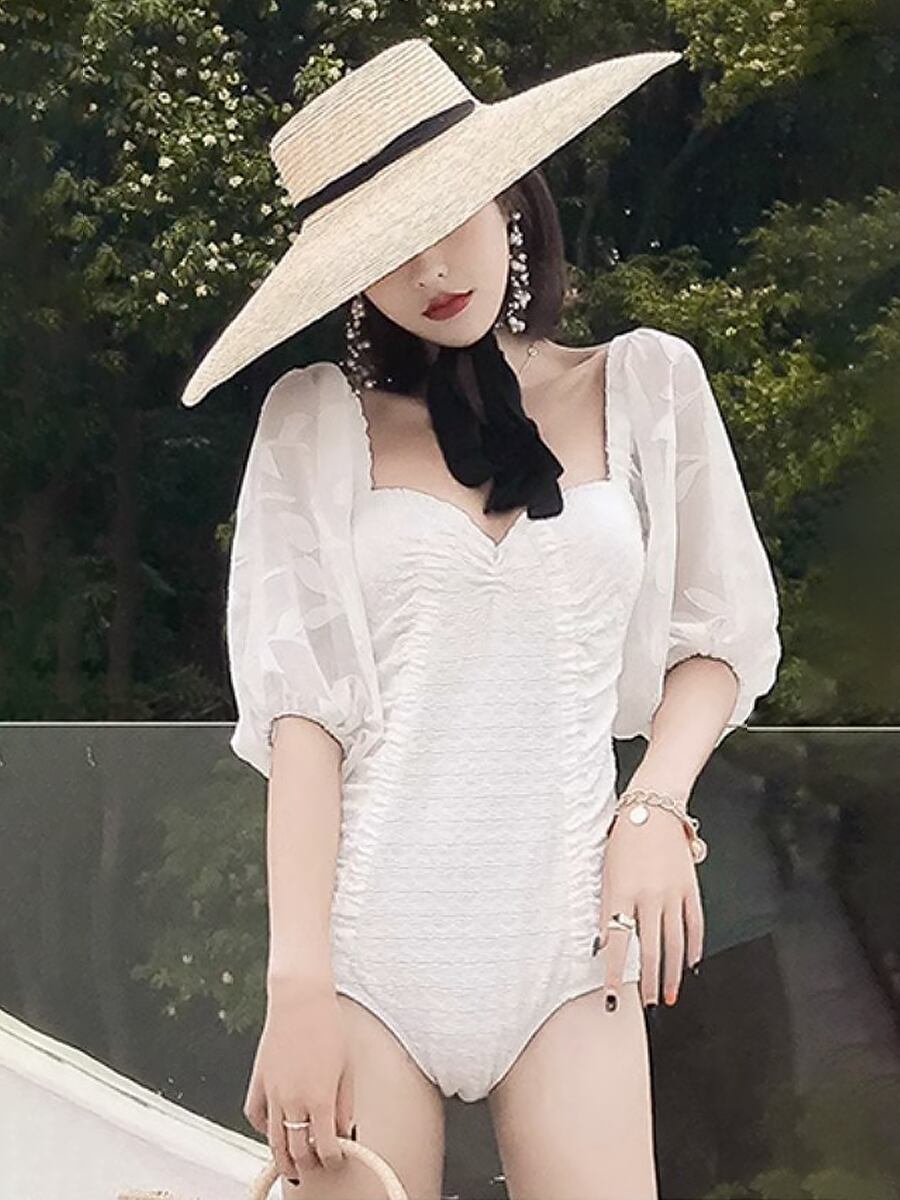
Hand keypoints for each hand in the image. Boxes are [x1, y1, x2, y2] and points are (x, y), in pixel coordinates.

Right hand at [242, 983, 354, 1181]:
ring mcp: (272, 1092)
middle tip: (316, 1164)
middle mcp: (294, 1100)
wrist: (301, 999)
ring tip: (292, 1165)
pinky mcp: (258, 1080)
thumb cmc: (327, 1026)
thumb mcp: (346, 1068)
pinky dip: (263, 1128)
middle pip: (297, 1151)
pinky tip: (273, 1129)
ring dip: (283, 1158)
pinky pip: (255, 1115)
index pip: (325, 1147)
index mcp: (320, 1098)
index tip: (338, 1158)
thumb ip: (345, 1105)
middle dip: (309, 1164)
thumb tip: (345, 1130)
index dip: (333, 1159)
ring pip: (273, 1140)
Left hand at [594, 805, 703, 1006]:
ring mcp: (672, 893)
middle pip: (650, 950)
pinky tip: (691, 964)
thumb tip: (605, 942)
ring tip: (669, 995)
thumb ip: (607, 908)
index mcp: (622, 892)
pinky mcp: (690, 888)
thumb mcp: (605, 871)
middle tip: (646, 1004)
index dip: (615, 973)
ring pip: (674, 943)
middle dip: (647, 982)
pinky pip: (694, 924)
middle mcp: (649, 896)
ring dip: (671, 973)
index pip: (618, 943)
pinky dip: (693, 947)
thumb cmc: (623, 837)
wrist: (653, 807)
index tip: (612, 996)